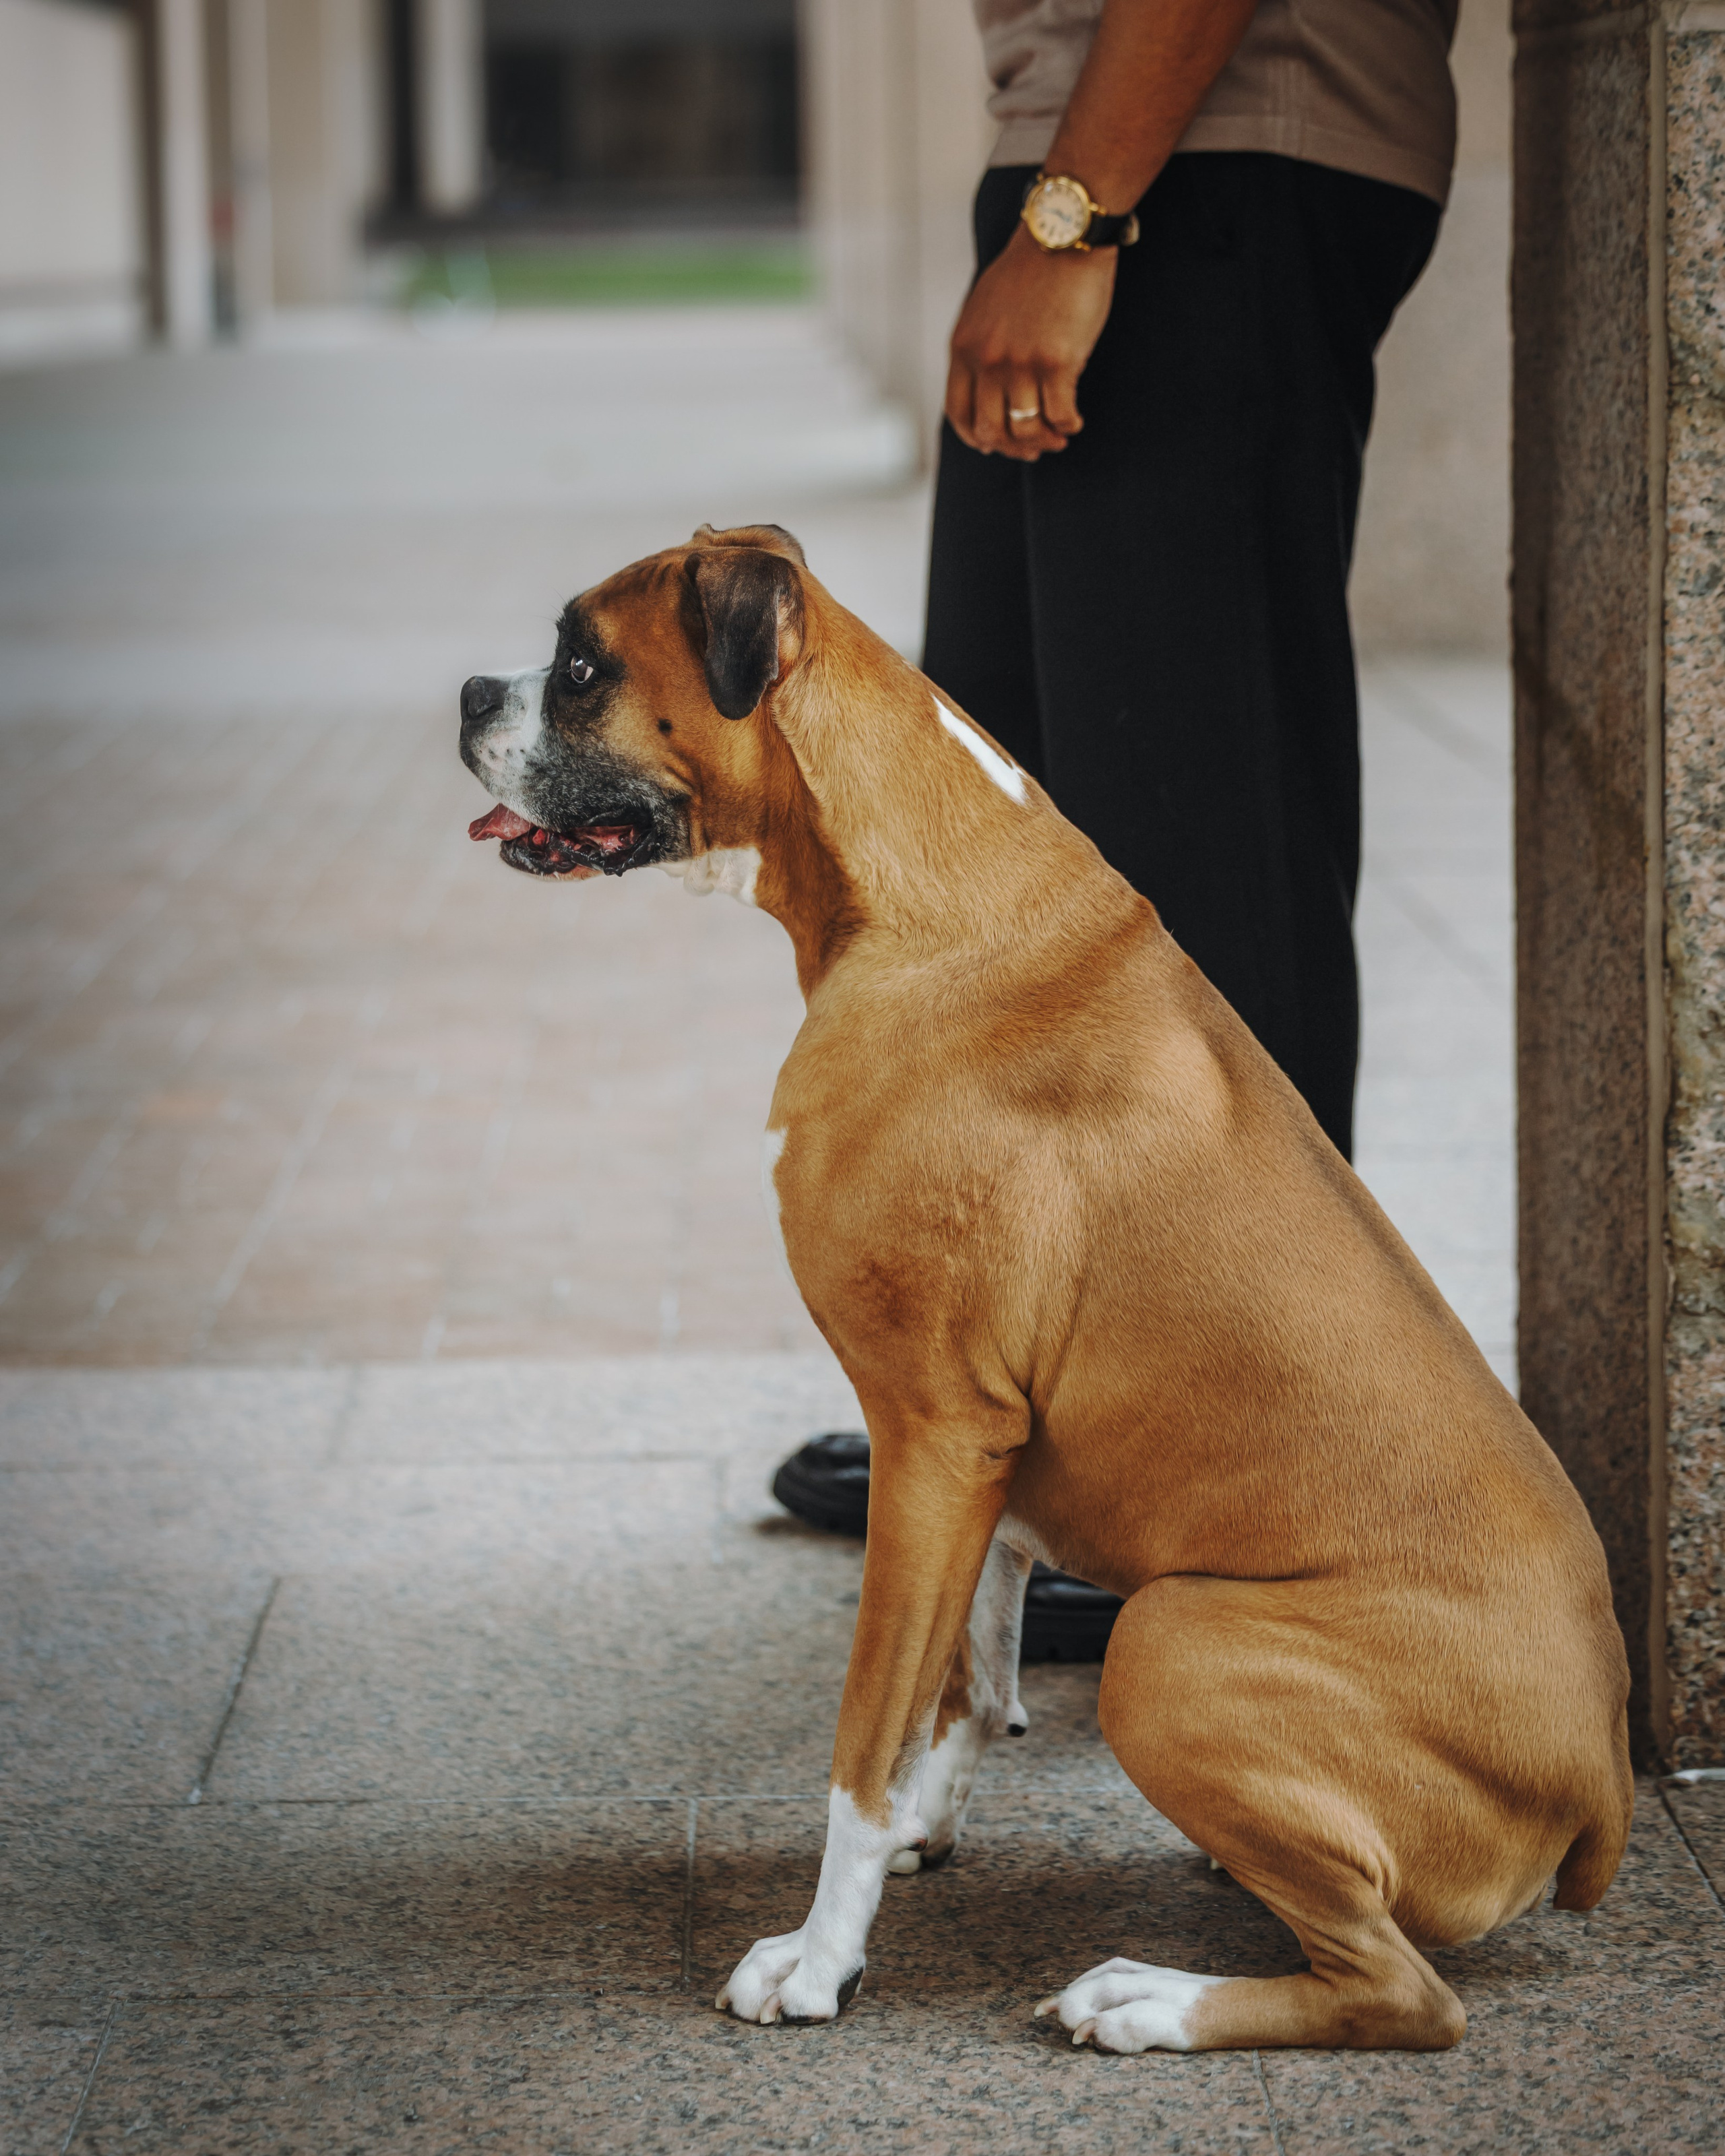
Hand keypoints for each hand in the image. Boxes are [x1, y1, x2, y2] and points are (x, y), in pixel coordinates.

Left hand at [945, 223, 1117, 461]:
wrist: (1062, 235)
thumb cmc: (1029, 268)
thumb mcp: (984, 307)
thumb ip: (978, 346)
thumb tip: (985, 387)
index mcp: (964, 347)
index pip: (958, 413)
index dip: (976, 437)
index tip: (993, 444)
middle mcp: (987, 360)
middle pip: (992, 430)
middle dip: (1013, 448)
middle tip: (1035, 448)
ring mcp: (1021, 363)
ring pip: (1027, 430)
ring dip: (1045, 441)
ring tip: (1059, 437)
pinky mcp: (1057, 362)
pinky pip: (1061, 415)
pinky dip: (1069, 426)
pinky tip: (1075, 422)